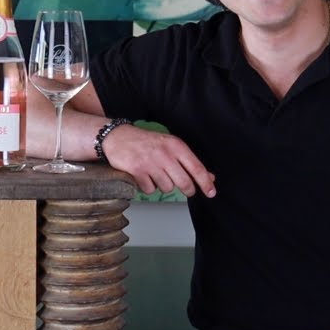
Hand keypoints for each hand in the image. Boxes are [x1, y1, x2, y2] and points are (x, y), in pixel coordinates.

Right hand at [101, 124, 215, 196]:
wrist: (118, 137)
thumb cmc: (146, 142)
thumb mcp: (170, 146)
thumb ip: (189, 162)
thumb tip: (209, 177)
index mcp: (176, 145)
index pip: (196, 167)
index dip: (205, 182)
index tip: (211, 192)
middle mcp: (165, 154)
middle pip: (184, 182)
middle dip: (187, 189)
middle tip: (186, 190)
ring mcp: (151, 162)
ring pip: (167, 187)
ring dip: (162, 185)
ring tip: (155, 174)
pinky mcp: (137, 170)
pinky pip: (150, 189)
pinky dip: (147, 186)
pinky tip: (144, 176)